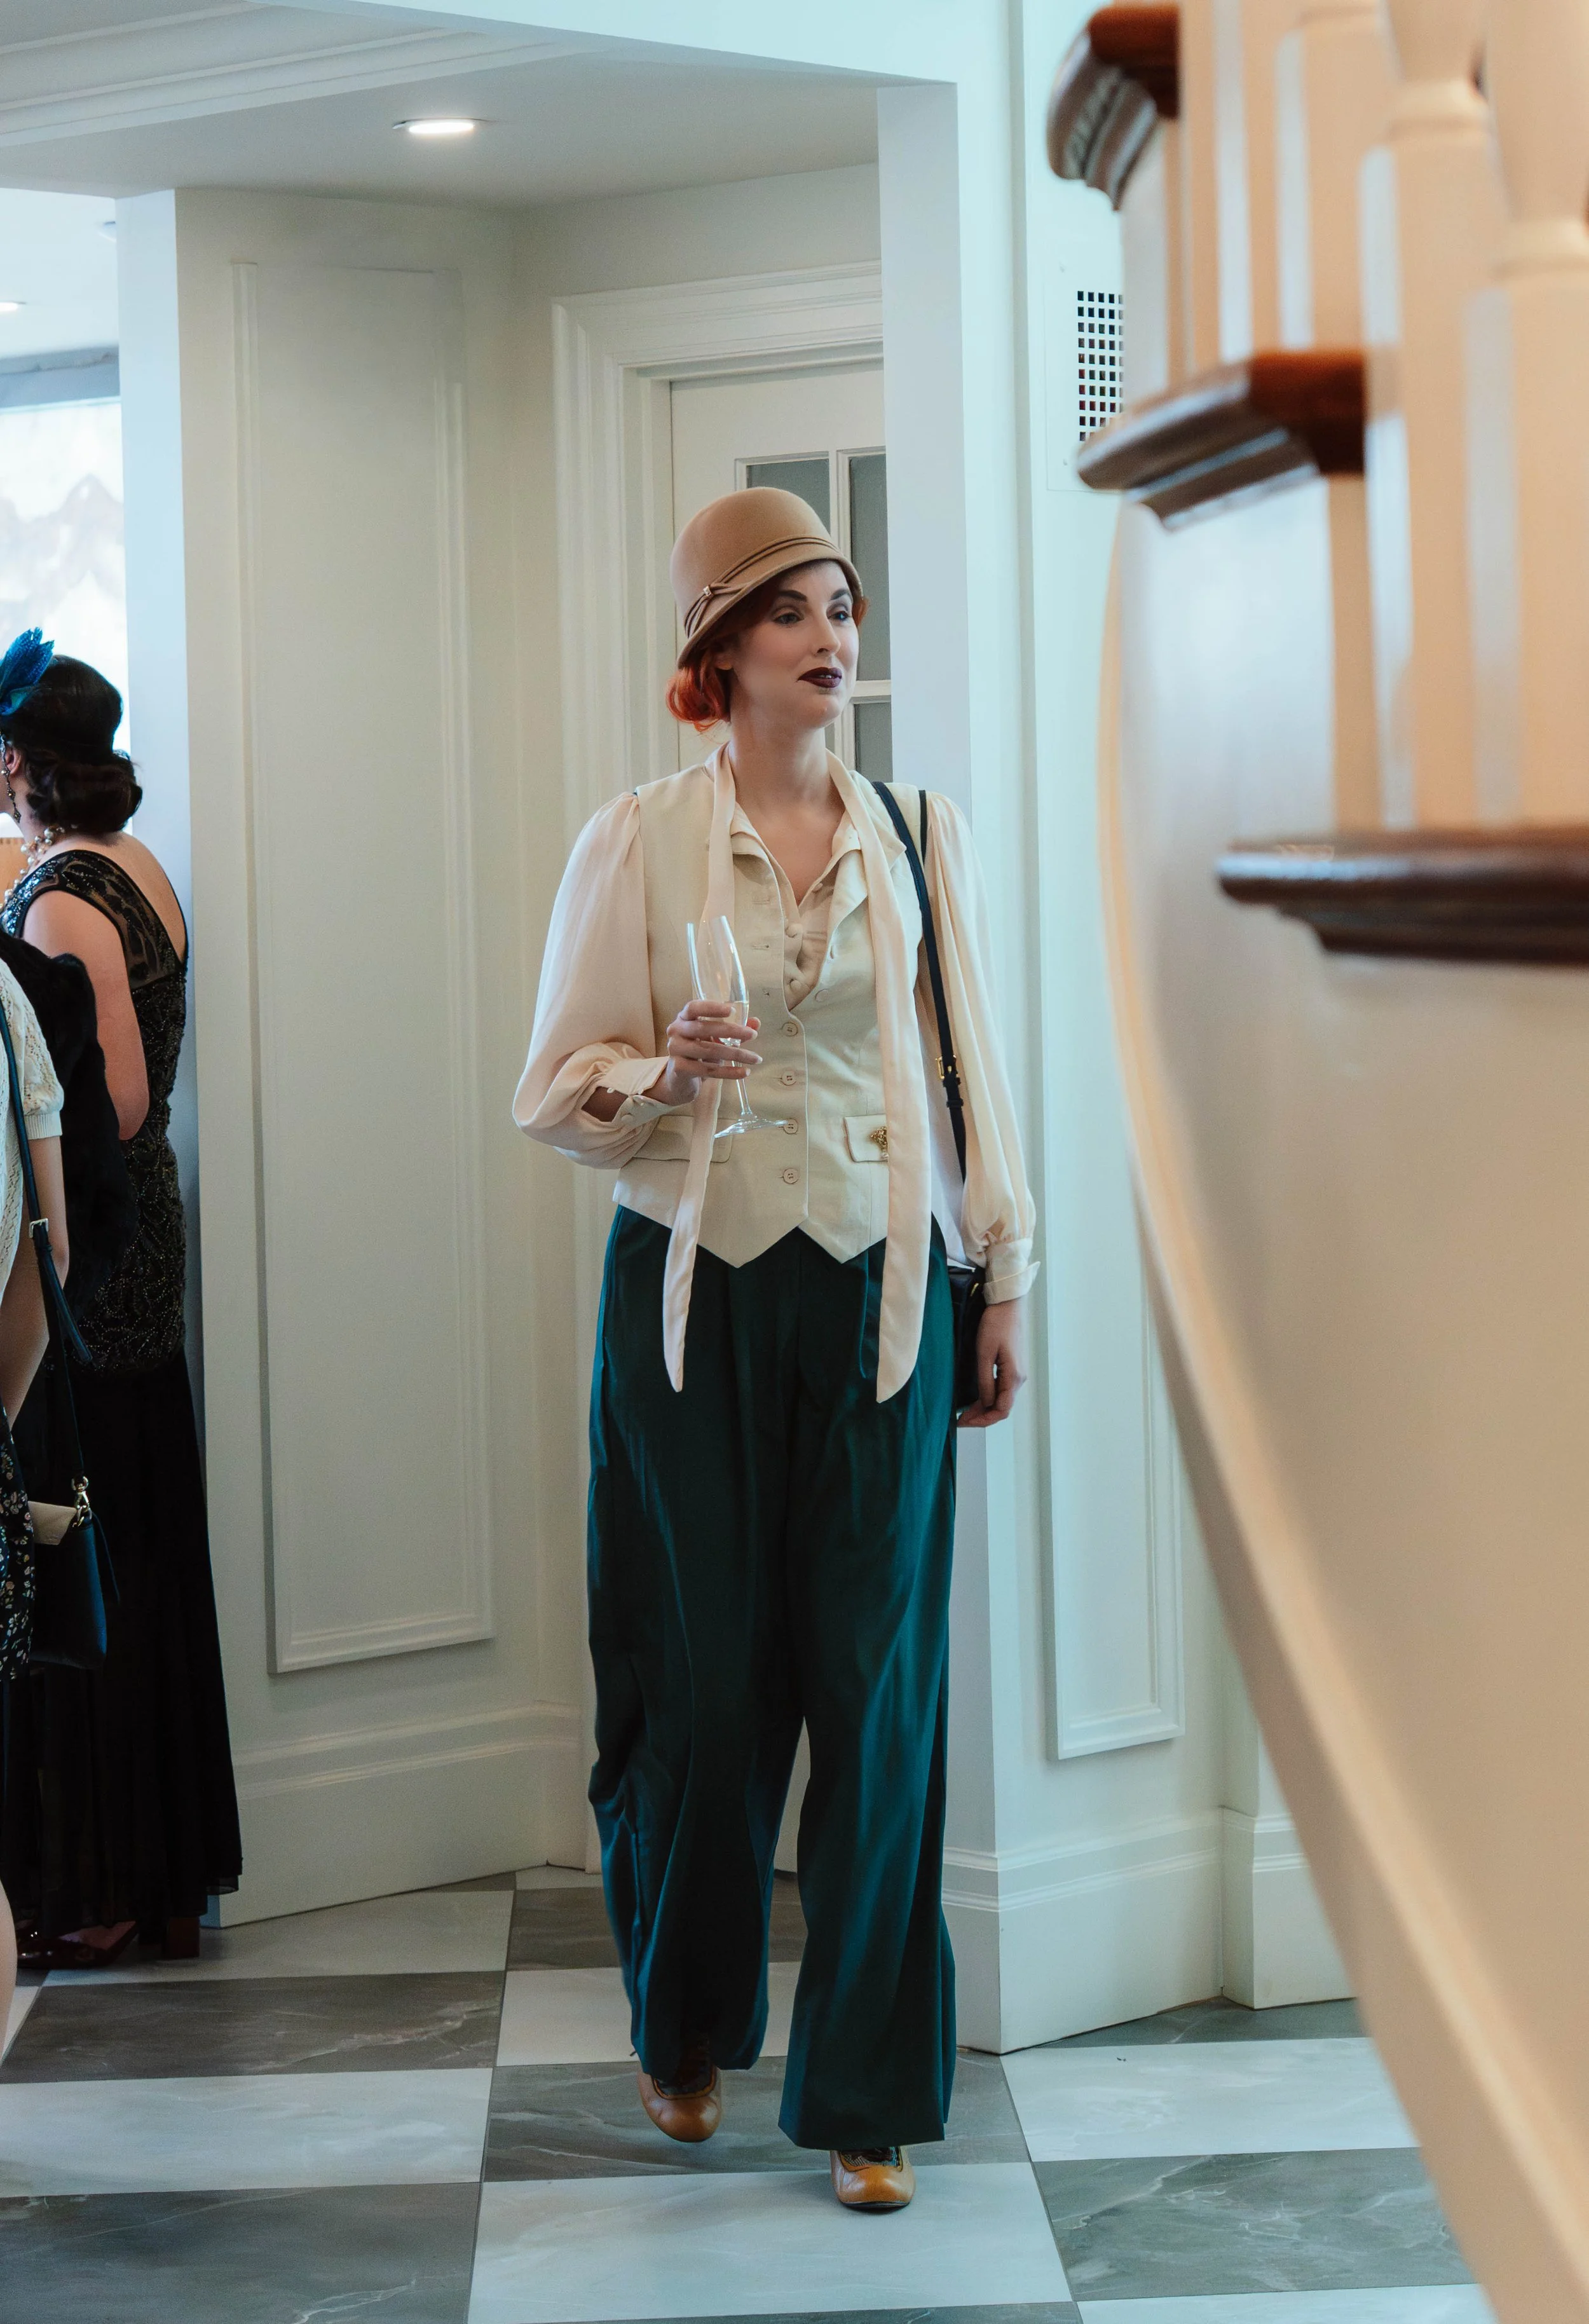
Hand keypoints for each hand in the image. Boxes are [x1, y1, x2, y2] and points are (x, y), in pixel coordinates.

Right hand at [654, 999, 761, 1106]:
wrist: (679, 1078)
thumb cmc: (699, 1052)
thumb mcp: (715, 1039)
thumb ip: (733, 1029)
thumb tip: (756, 1022)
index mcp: (683, 1018)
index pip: (693, 1007)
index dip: (712, 1008)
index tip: (732, 1010)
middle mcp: (675, 1031)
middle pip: (703, 1028)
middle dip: (731, 1031)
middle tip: (753, 1035)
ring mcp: (675, 1050)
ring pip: (708, 1050)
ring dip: (735, 1054)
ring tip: (755, 1058)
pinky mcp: (679, 1069)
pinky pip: (707, 1070)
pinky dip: (729, 1072)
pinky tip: (744, 1072)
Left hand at [958, 1294, 1027, 1428]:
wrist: (1007, 1305)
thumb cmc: (996, 1324)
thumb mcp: (985, 1353)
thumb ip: (985, 1381)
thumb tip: (985, 1404)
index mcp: (1013, 1377)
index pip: (1001, 1410)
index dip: (983, 1420)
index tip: (964, 1422)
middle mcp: (1018, 1378)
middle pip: (1002, 1408)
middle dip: (981, 1417)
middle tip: (961, 1420)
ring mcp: (1016, 1373)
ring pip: (1001, 1400)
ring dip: (984, 1409)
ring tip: (965, 1412)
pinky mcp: (1011, 1368)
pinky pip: (1001, 1389)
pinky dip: (988, 1398)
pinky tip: (975, 1400)